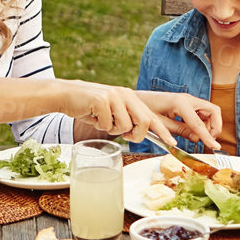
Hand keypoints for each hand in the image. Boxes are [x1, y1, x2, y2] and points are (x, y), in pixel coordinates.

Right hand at [67, 82, 217, 150]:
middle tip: (125, 135)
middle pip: (145, 121)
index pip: (152, 117)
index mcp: (131, 98)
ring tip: (102, 120)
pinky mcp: (102, 100)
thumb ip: (127, 120)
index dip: (163, 132)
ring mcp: (114, 96)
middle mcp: (126, 94)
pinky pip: (108, 124)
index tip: (173, 144)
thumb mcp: (112, 113)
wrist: (66, 94)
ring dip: (113, 130)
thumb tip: (139, 134)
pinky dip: (100, 125)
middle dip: (137, 135)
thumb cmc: (90, 108)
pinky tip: (93, 116)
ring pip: (125, 126)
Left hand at [134, 89, 222, 149]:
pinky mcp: (187, 103)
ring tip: (198, 136)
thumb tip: (196, 139)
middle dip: (215, 127)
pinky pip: (202, 112)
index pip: (200, 124)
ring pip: (210, 111)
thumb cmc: (145, 110)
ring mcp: (188, 99)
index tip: (216, 147)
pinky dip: (203, 122)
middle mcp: (187, 98)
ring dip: (209, 125)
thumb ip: (180, 131)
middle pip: (213, 111)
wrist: (137, 100)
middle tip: (207, 139)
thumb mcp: (161, 125)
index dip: (209, 137)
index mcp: (180, 103)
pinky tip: (192, 131)